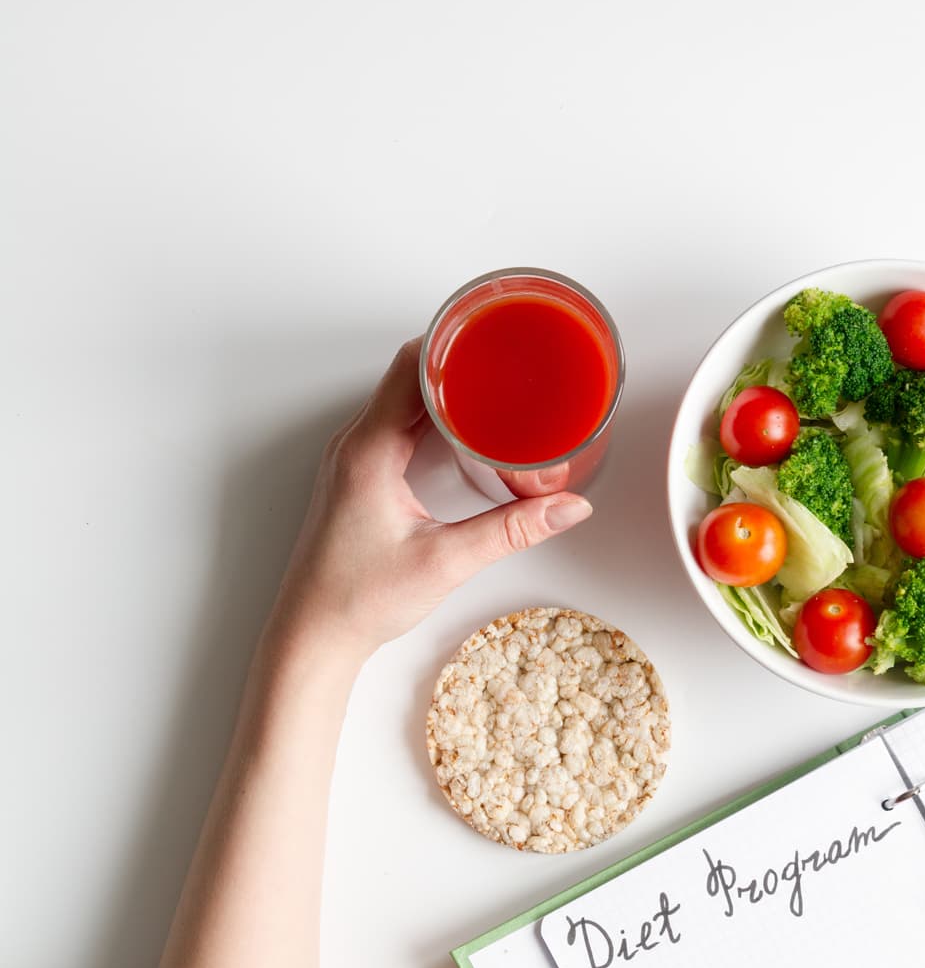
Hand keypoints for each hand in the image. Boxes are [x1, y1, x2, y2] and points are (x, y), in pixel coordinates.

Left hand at [270, 338, 592, 661]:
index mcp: (368, 450)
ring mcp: (353, 460)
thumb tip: (568, 508)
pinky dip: (431, 416)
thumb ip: (512, 531)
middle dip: (460, 361)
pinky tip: (463, 428)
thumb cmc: (358, 599)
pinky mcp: (358, 478)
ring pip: (403, 400)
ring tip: (496, 386)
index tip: (493, 331)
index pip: (410, 366)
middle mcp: (355, 445)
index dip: (453, 339)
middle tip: (510, 358)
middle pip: (409, 375)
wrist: (313, 636)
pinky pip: (396, 426)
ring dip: (446, 389)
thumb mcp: (445, 562)